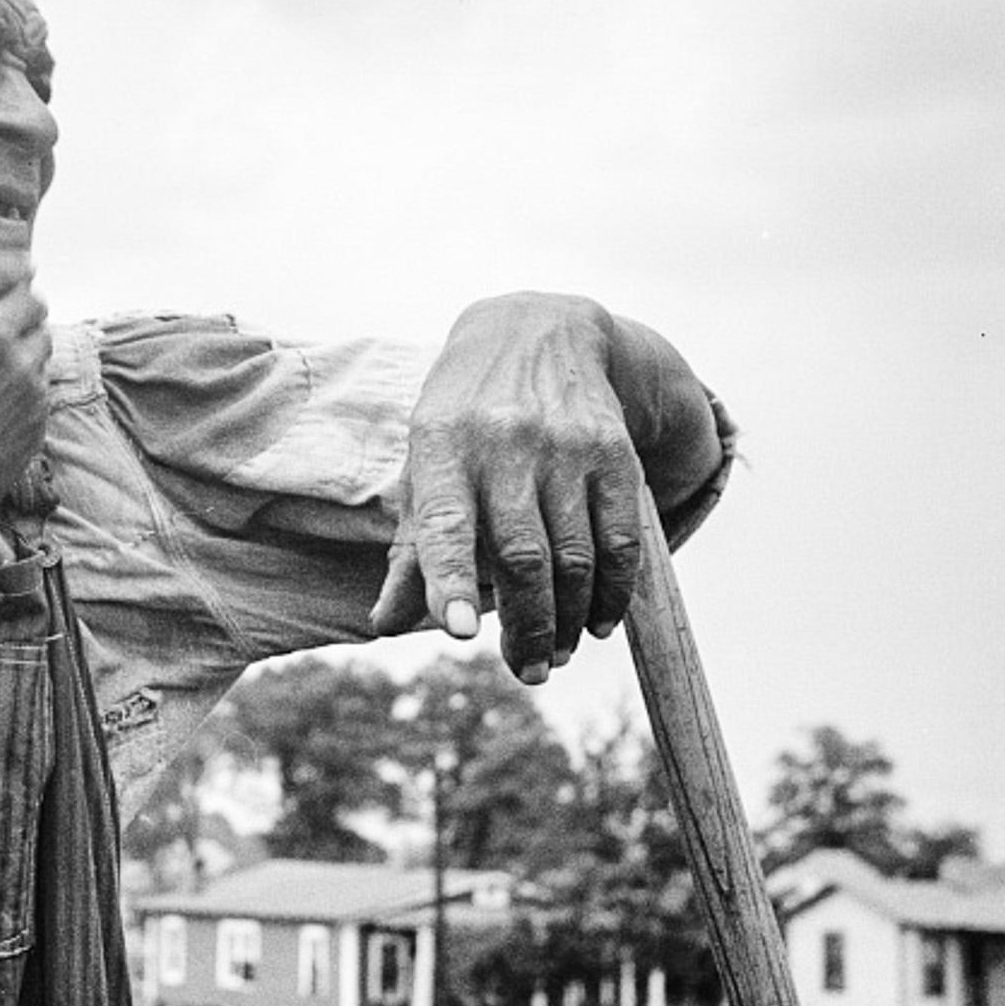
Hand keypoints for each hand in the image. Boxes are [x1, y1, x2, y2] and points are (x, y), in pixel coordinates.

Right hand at [0, 240, 50, 545]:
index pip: (4, 263)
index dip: (9, 268)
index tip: (11, 275)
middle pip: (32, 298)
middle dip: (18, 308)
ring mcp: (20, 376)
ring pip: (43, 339)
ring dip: (24, 347)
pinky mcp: (36, 412)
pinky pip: (42, 383)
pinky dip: (25, 388)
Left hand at [369, 293, 646, 682]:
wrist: (536, 333)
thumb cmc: (462, 421)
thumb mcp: (425, 468)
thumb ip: (411, 548)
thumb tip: (385, 623)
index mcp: (442, 446)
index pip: (447, 523)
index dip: (450, 579)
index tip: (457, 631)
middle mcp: (506, 443)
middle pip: (522, 555)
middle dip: (527, 626)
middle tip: (527, 672)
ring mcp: (566, 447)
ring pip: (574, 556)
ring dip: (569, 620)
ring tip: (554, 657)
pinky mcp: (614, 453)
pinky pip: (619, 539)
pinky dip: (612, 592)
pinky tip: (598, 624)